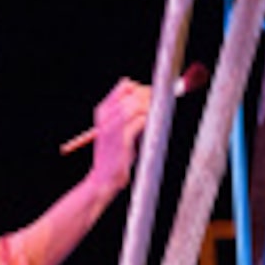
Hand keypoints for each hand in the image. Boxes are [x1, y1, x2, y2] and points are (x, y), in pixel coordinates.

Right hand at [84, 78, 151, 192]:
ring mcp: (112, 128)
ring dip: (151, 107)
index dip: (142, 87)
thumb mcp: (118, 130)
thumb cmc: (116, 154)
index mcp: (103, 111)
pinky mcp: (122, 140)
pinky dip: (150, 120)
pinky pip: (140, 122)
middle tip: (162, 104)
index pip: (125, 86)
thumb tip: (153, 100)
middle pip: (132, 93)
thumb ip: (130, 114)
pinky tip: (155, 125)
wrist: (103, 179)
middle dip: (150, 96)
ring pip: (135, 106)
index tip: (154, 95)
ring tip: (159, 114)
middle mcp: (106, 116)